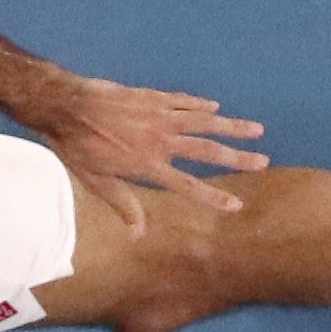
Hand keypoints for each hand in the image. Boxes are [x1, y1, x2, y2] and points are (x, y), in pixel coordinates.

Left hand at [29, 77, 269, 230]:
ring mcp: (160, 116)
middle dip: (238, 157)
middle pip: (208, 151)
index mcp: (147, 166)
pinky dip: (201, 105)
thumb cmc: (76, 147)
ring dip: (232, 126)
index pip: (189, 186)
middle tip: (264, 161)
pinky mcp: (154, 97)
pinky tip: (215, 107)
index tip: (237, 205)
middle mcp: (161, 141)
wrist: (66, 105)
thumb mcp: (96, 182)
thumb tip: (140, 234)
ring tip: (256, 129)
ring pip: (205, 122)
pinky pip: (184, 102)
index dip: (214, 196)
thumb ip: (123, 204)